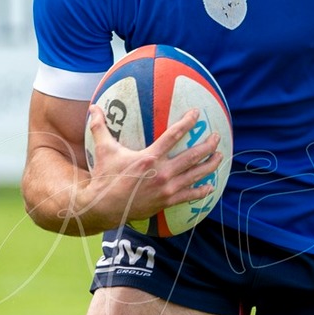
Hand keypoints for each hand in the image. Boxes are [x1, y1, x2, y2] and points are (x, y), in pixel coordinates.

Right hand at [81, 105, 222, 226]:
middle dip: (208, 145)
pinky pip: (189, 196)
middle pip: (193, 156)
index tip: (197, 114)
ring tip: (220, 157)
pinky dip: (201, 191)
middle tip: (217, 137)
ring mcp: (167, 188)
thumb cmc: (105, 177)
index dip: (188, 122)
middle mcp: (163, 172)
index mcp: (150, 157)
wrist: (104, 207)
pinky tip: (210, 187)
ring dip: (210, 165)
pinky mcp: (166, 201)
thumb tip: (93, 108)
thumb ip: (100, 127)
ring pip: (195, 175)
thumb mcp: (103, 150)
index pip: (174, 135)